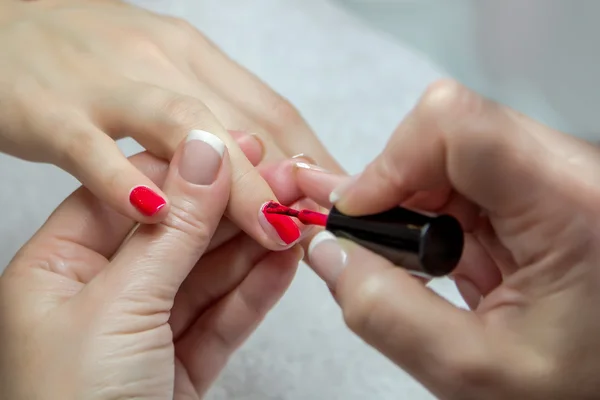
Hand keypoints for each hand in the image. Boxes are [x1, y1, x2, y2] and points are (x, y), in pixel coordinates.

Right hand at [0, 0, 340, 247]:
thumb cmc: (88, 54)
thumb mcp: (162, 69)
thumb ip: (211, 109)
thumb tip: (262, 160)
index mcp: (193, 56)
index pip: (271, 110)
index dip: (313, 158)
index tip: (337, 199)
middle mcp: (162, 64)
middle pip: (242, 123)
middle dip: (289, 177)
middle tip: (323, 223)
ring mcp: (107, 87)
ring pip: (184, 130)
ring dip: (233, 184)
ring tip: (269, 228)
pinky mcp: (52, 111)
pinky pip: (92, 149)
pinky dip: (125, 181)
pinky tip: (158, 214)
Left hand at [0, 132, 305, 398]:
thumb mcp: (122, 307)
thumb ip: (173, 229)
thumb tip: (205, 153)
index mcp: (59, 267)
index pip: (133, 196)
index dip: (189, 170)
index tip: (242, 149)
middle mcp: (100, 292)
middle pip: (179, 234)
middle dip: (234, 208)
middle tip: (285, 180)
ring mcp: (145, 328)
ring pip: (209, 274)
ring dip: (255, 245)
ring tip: (297, 213)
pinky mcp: (181, 361)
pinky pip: (224, 314)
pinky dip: (257, 289)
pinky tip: (285, 260)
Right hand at [295, 80, 599, 398]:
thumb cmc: (583, 389)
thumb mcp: (472, 372)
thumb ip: (386, 314)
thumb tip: (331, 253)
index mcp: (571, 207)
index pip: (458, 126)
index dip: (390, 162)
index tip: (358, 212)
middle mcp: (572, 174)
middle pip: (449, 132)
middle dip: (396, 188)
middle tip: (376, 242)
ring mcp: (559, 174)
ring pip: (452, 149)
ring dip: (417, 203)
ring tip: (426, 264)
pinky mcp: (544, 185)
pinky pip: (469, 173)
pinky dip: (439, 212)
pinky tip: (449, 257)